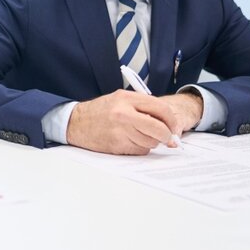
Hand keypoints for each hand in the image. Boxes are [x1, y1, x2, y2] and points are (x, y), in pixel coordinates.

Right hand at [66, 90, 203, 154]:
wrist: (76, 123)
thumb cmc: (101, 111)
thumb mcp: (121, 99)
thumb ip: (144, 108)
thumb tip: (168, 124)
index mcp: (127, 98)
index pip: (160, 109)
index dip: (171, 120)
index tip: (174, 126)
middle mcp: (124, 114)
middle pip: (158, 129)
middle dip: (166, 135)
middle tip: (167, 138)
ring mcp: (120, 131)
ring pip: (150, 142)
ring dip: (151, 142)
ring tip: (140, 136)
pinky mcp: (116, 145)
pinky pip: (139, 150)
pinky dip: (140, 148)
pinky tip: (130, 141)